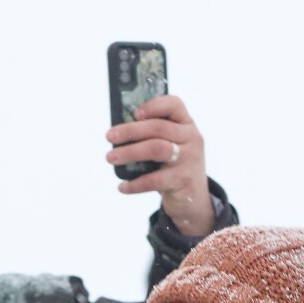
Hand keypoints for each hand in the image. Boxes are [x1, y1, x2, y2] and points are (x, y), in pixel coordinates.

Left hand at [106, 95, 213, 235]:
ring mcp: (190, 159)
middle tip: (109, 136)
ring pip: (156, 149)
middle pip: (159, 127)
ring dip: (130, 152)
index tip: (135, 113)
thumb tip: (118, 133)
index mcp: (186, 124)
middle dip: (130, 130)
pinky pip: (155, 180)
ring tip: (110, 157)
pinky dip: (135, 184)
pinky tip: (122, 186)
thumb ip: (152, 136)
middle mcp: (191, 138)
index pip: (174, 104)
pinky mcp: (183, 180)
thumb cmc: (173, 166)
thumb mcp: (171, 145)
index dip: (154, 105)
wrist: (194, 198)